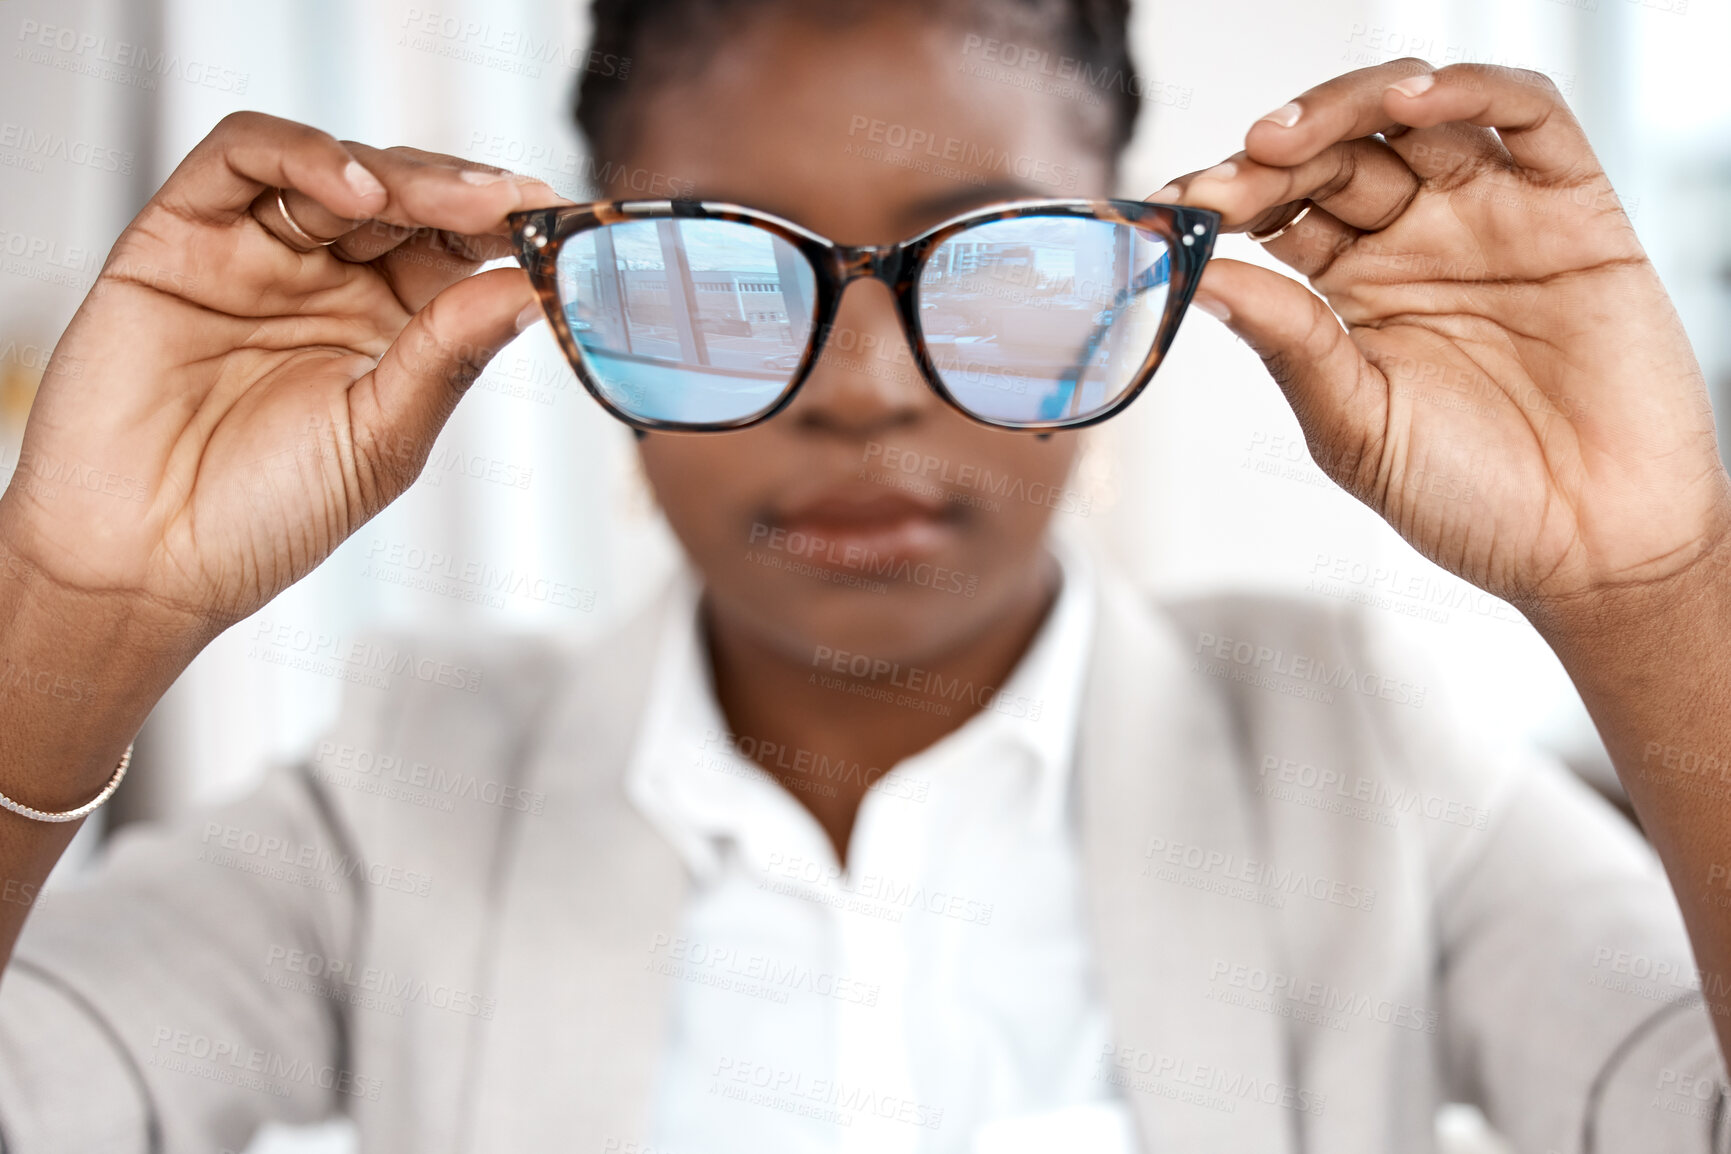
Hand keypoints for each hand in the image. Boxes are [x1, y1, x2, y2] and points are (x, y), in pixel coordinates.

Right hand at [0, 112, 563, 641]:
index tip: (565, 227)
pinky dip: (305, 155)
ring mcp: (257, 251)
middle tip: (517, 205)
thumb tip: (535, 291)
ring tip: (453, 203)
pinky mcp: (183, 233)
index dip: (512, 231)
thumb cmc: (262, 517)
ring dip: (405, 175)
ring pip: (339, 167)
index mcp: (389, 327)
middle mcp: (327, 280)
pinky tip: (358, 189)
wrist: (146, 561)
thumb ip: (451, 354)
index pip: (459, 250)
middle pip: (410, 197)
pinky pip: (242, 157)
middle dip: (469, 194)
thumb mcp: (383, 438)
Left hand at [1158, 60, 1730, 622]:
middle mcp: (1417, 239)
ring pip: (1414, 114)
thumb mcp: (1354, 423)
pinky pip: (1527, 115)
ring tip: (1283, 140)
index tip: (1174, 210)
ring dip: (1344, 107)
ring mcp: (1492, 216)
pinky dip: (1469, 88)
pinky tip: (1408, 101)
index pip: (1278, 209)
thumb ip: (1288, 342)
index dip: (1225, 198)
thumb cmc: (1471, 500)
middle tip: (1223, 182)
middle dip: (1270, 157)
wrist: (1590, 548)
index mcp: (1352, 289)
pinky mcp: (1573, 207)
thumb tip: (1199, 278)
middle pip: (1334, 154)